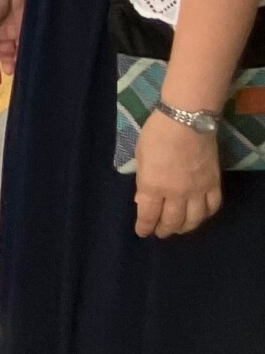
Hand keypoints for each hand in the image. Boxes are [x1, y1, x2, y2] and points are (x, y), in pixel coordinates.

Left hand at [136, 108, 224, 238]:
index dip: (144, 227)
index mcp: (152, 186)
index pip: (148, 215)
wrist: (187, 121)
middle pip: (171, 221)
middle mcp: (176, 194)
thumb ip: (143, 180)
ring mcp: (197, 191)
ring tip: (178, 228)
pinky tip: (200, 216)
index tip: (142, 232)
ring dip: (185, 227)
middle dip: (164, 230)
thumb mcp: (140, 157)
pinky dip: (205, 215)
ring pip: (194, 219)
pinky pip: (212, 207)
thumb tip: (144, 198)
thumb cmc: (157, 134)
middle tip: (160, 233)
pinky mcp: (213, 184)